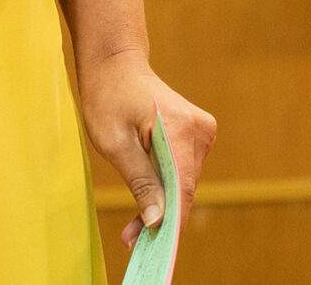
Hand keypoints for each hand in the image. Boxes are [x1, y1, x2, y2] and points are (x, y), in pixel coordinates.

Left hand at [76, 50, 216, 248]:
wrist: (116, 64)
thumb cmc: (108, 97)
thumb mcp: (114, 144)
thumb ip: (141, 183)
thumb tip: (158, 221)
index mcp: (180, 127)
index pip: (183, 188)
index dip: (170, 221)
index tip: (152, 245)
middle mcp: (200, 128)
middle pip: (184, 187)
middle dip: (159, 214)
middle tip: (129, 236)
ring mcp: (202, 130)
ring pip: (184, 182)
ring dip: (161, 202)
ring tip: (132, 222)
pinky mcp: (197, 134)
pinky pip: (183, 170)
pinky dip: (165, 186)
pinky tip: (146, 196)